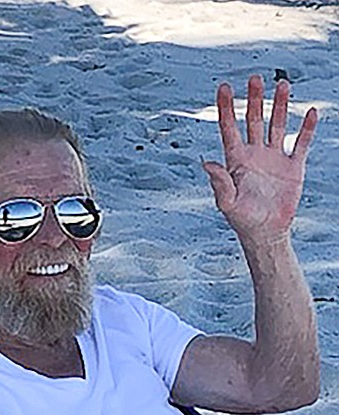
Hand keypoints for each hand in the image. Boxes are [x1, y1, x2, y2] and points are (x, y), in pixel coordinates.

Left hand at [203, 74, 317, 242]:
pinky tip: (311, 112)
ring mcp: (274, 159)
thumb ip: (219, 183)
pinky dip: (307, 129)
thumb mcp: (228, 203)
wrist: (266, 234)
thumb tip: (206, 163)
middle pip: (254, 120)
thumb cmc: (243, 220)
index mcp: (236, 160)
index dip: (226, 108)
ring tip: (283, 85)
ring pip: (277, 125)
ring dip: (280, 106)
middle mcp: (255, 154)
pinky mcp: (293, 167)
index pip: (229, 128)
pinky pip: (301, 144)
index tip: (223, 87)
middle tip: (255, 78)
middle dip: (254, 99)